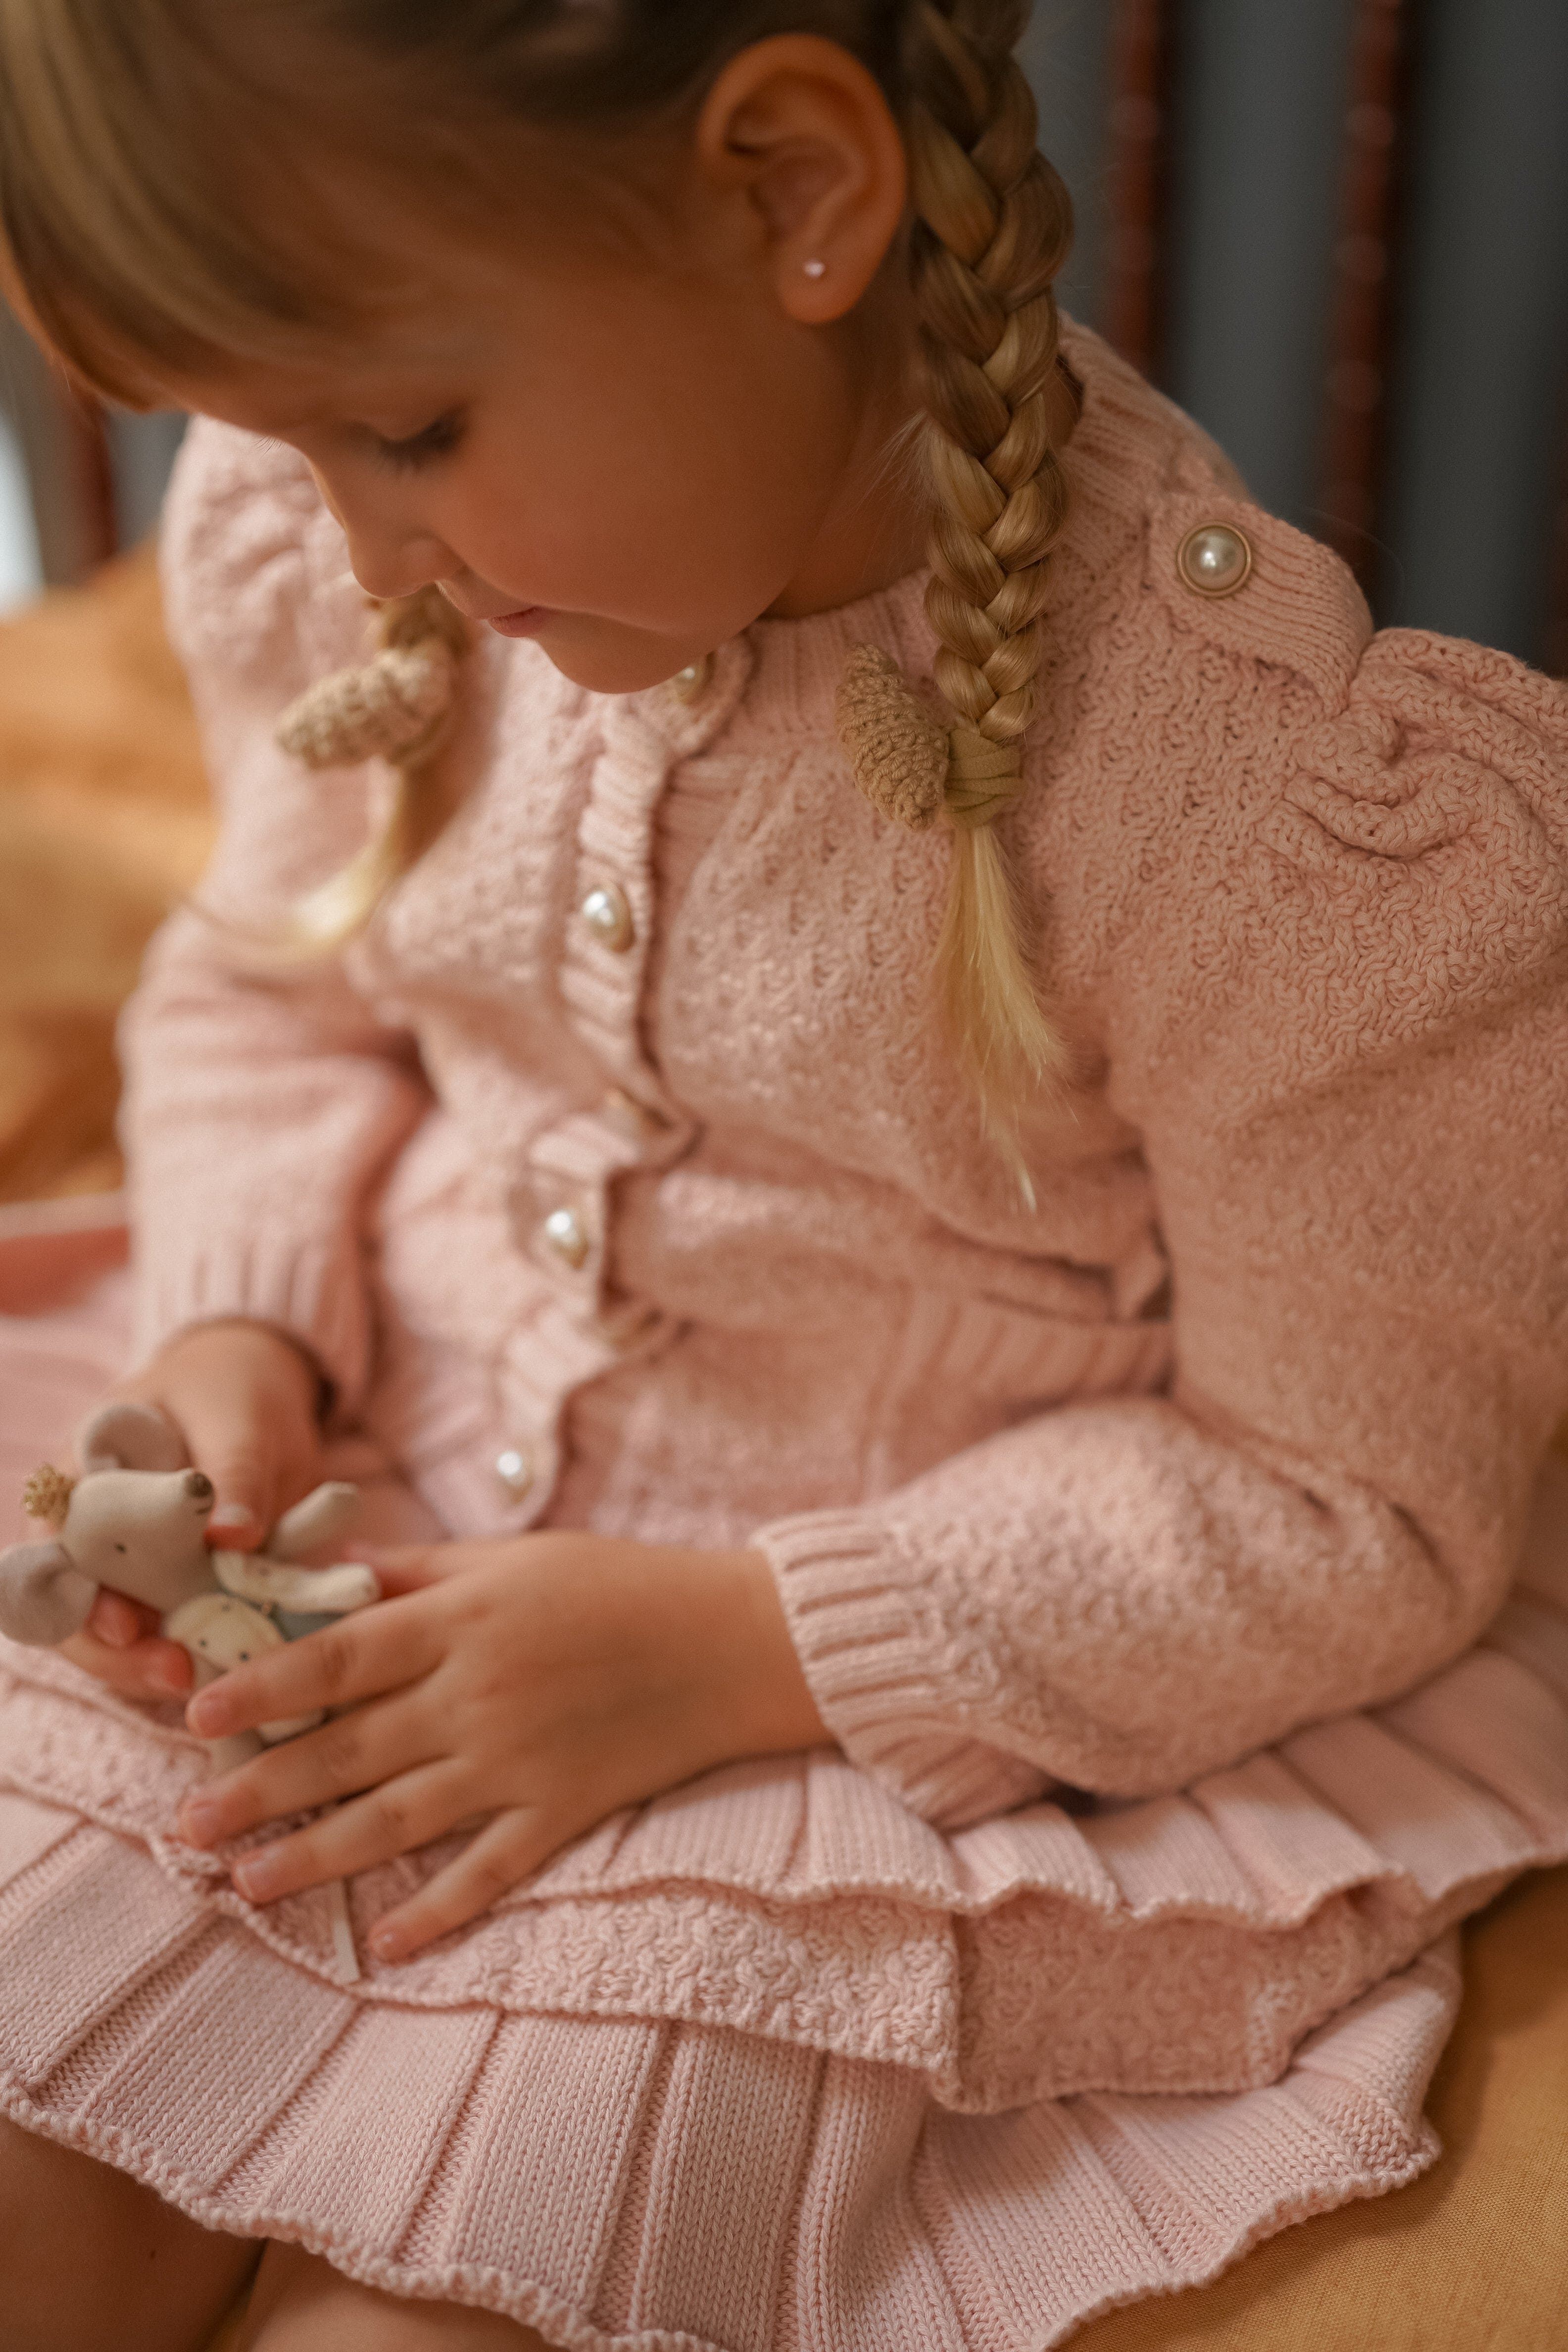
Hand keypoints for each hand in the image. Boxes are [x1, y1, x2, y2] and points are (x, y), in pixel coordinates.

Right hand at [57, 1319, 325, 1703]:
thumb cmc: (231, 1388)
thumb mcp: (238, 1417)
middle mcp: (90, 1530)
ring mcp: (128, 1566)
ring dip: (152, 1667)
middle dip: (115, 1653)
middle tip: (177, 1671)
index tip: (122, 1626)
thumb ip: (234, 1471)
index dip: (71, 1596)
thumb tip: (232, 1536)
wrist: (260, 1386)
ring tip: (206, 1680)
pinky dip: (196, 1655)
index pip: (52, 1548)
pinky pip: (171, 1634)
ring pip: (116, 1637)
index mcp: (82, 1476)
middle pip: (70, 1610)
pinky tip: (231, 1670)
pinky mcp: (173, 1590)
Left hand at [175, 1533, 830, 1959]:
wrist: (730, 1639)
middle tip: (186, 1824)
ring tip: (246, 1885)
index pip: (337, 1657)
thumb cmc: (618, 1582)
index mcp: (460, 1620)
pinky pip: (488, 1870)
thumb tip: (330, 1578)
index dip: (262, 1688)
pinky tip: (383, 1942)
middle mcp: (477, 1695)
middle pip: (347, 1748)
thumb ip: (418, 1573)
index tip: (196, 1718)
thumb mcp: (512, 1557)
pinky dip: (436, 1910)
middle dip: (259, 1790)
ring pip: (396, 1818)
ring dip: (315, 1856)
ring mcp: (518, 1759)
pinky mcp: (562, 1808)